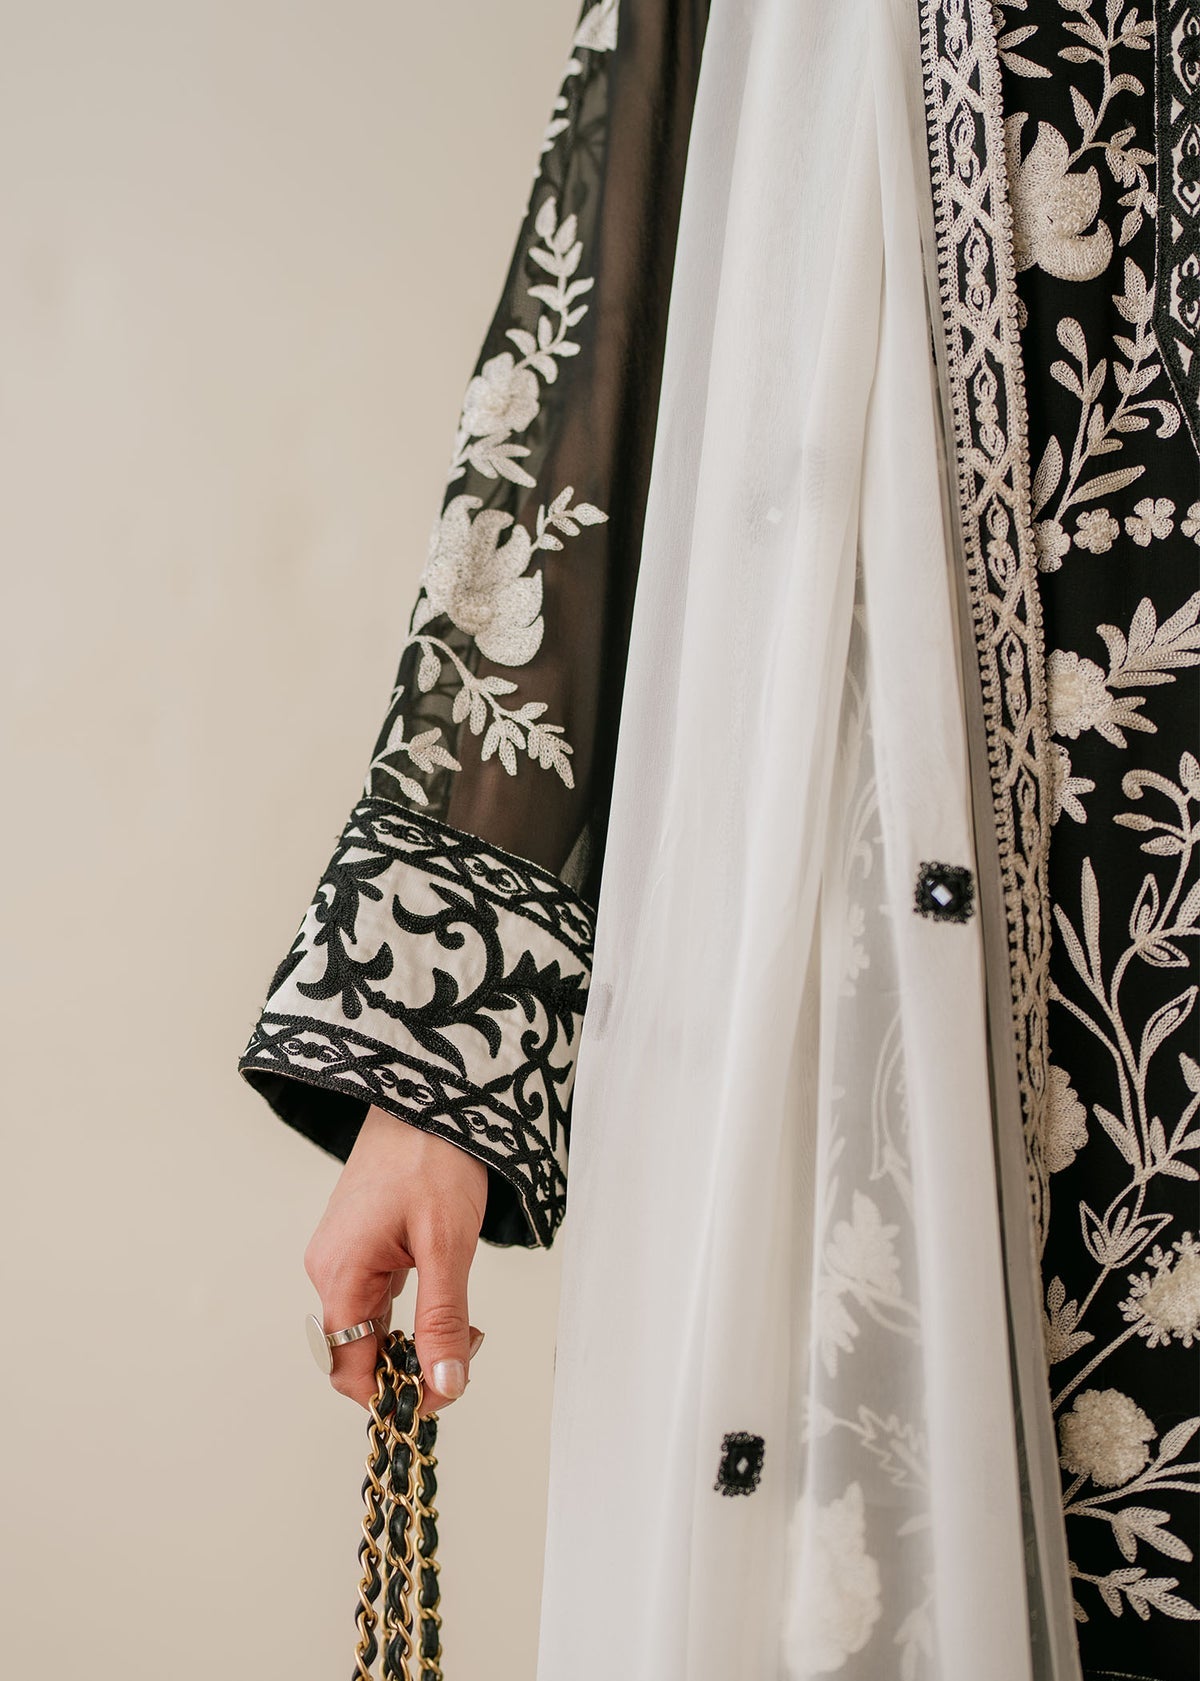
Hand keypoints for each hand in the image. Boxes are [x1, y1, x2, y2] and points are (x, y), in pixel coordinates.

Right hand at [303, 1104, 488, 1414]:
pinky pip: (378, 1295)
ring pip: (371, 1324)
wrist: (427, 1093)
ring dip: (414, 1337)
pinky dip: (411, 1310)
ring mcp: (343, 1253)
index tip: (444, 1393)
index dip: (394, 1394)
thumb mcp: (447, 1244)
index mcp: (340, 1273)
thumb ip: (443, 1319)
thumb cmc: (432, 1157)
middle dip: (411, 1364)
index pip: (350, 1368)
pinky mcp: (360, 1241)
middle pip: (359, 1350)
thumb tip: (444, 1387)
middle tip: (466, 1345)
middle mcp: (330, 1268)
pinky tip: (444, 1295)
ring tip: (463, 1322)